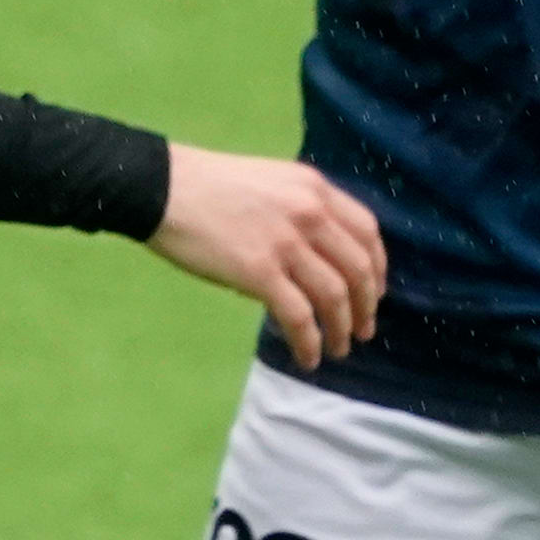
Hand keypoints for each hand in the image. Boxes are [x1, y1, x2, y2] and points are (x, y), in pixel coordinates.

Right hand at [148, 144, 386, 367]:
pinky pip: (299, 317)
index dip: (378, 269)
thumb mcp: (270, 181)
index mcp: (314, 188)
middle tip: (362, 330)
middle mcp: (309, 213)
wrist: (161, 188)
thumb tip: (319, 257)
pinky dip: (310, 342)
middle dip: (365, 307)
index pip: (368, 232)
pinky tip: (308, 357)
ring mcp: (286, 243)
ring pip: (334, 297)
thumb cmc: (207, 186)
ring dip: (341, 329)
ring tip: (339, 349)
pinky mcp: (259, 272)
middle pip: (358, 269)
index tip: (374, 293)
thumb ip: (301, 209)